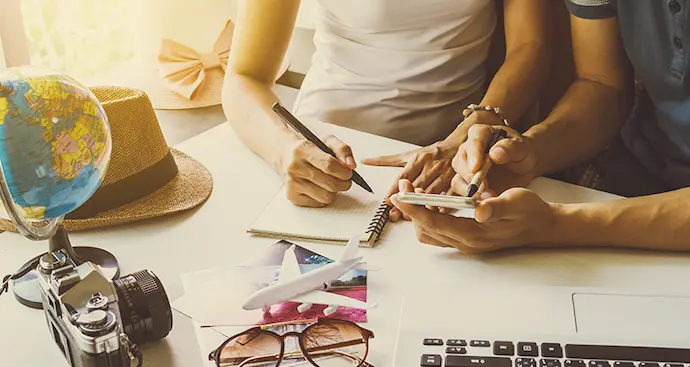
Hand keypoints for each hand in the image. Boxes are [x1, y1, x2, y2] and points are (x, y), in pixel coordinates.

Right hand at [280, 134, 355, 206]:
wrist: (286, 156)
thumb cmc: (311, 149)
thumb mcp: (327, 141)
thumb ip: (343, 149)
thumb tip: (351, 165)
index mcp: (302, 150)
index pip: (329, 165)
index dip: (344, 171)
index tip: (348, 172)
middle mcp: (294, 167)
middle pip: (330, 184)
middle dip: (344, 183)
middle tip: (344, 179)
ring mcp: (291, 183)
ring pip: (326, 197)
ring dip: (334, 191)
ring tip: (331, 182)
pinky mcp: (291, 196)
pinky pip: (318, 203)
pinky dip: (324, 197)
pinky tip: (320, 188)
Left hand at [361, 141, 456, 220]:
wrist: (457, 146)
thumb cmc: (431, 153)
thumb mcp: (408, 154)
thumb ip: (386, 160)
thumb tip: (365, 160)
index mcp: (419, 158)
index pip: (404, 175)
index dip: (396, 189)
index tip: (388, 201)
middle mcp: (431, 166)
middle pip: (416, 187)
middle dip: (405, 202)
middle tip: (395, 214)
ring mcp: (445, 174)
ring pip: (431, 193)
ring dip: (420, 206)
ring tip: (410, 218)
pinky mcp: (456, 182)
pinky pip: (447, 196)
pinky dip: (439, 206)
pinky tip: (431, 215)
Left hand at [390, 179, 555, 254]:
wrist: (542, 226)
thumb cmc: (529, 211)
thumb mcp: (516, 201)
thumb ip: (497, 207)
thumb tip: (480, 210)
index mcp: (474, 234)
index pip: (434, 222)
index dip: (414, 208)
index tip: (399, 193)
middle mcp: (465, 243)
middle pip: (426, 229)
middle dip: (411, 209)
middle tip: (405, 188)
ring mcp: (465, 244)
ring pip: (429, 233)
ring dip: (419, 214)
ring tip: (416, 193)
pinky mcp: (466, 240)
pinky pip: (439, 232)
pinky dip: (429, 218)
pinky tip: (431, 202)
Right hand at [451, 124, 537, 197]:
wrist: (524, 166)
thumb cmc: (522, 152)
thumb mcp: (522, 148)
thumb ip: (511, 148)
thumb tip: (495, 153)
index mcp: (481, 133)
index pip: (474, 139)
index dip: (474, 153)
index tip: (476, 168)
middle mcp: (469, 149)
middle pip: (460, 161)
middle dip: (469, 176)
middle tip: (483, 186)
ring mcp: (465, 166)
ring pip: (457, 178)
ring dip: (468, 189)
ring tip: (487, 195)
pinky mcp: (466, 182)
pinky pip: (460, 191)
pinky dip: (469, 198)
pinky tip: (483, 200)